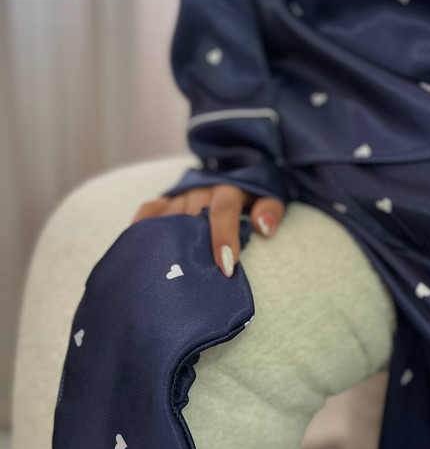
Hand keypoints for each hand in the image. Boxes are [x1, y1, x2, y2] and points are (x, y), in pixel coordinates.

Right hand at [129, 185, 284, 277]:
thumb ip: (271, 210)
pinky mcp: (166, 199)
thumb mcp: (270, 197)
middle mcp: (201, 189)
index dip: (223, 237)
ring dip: (168, 242)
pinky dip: (142, 227)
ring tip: (163, 272)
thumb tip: (264, 227)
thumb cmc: (252, 194)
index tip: (225, 266)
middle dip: (193, 247)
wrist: (234, 170)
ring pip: (169, 217)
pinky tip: (139, 249)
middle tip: (191, 278)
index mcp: (228, 188)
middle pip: (191, 217)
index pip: (223, 210)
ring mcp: (181, 194)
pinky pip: (149, 211)